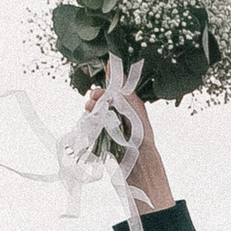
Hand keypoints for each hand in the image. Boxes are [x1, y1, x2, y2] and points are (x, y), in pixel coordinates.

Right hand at [86, 85, 168, 214]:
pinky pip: (93, 124)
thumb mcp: (135, 107)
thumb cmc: (141, 134)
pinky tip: (89, 119)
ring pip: (96, 110)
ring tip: (90, 109)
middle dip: (96, 96)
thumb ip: (124, 91)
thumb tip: (114, 69)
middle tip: (94, 99)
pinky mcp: (104, 136)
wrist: (138, 161)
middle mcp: (120, 113)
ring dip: (92, 107)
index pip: (116, 87)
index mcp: (130, 104)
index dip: (108, 80)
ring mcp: (111, 125)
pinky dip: (90, 120)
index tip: (102, 73)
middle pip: (103, 99)